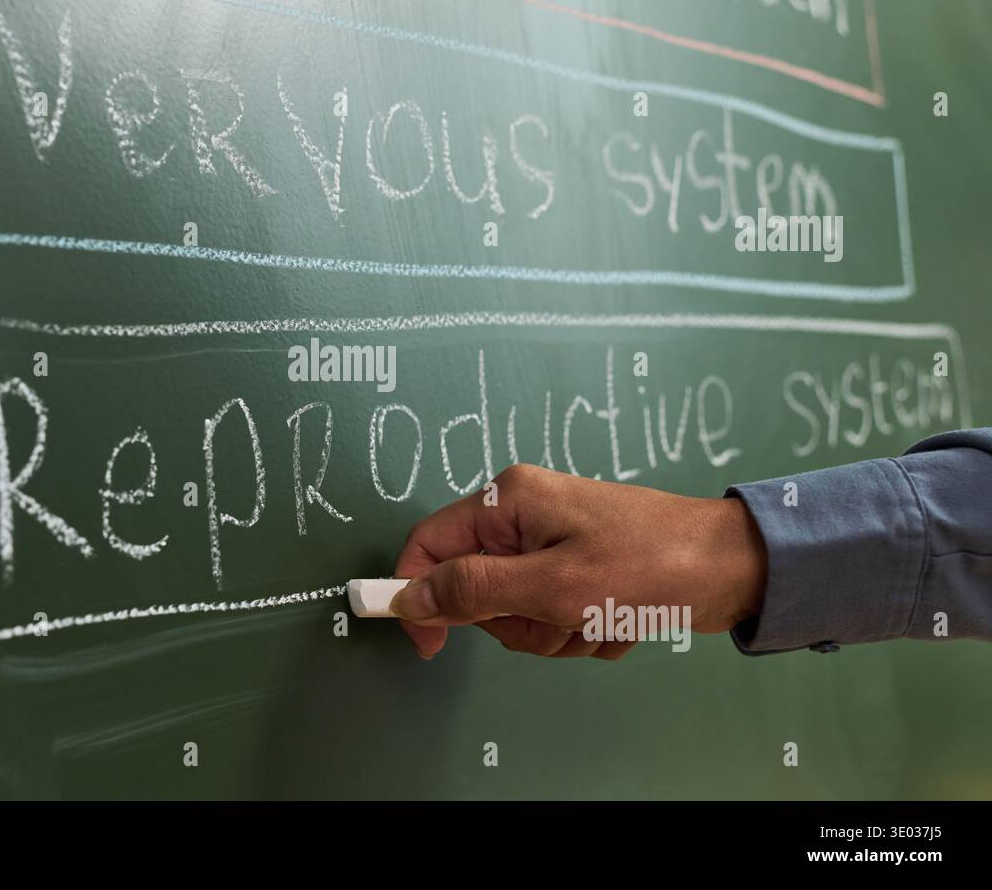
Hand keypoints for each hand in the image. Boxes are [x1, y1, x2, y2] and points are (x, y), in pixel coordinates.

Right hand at [391, 464, 767, 660]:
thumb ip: (474, 591)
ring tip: (600, 618)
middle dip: (516, 622)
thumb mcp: (553, 587)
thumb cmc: (652, 564)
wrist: (735, 566)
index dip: (418, 594)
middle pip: (474, 588)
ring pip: (515, 612)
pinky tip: (618, 620)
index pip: (429, 544)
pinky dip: (581, 630)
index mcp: (509, 501)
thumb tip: (411, 597)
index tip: (428, 645)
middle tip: (560, 618)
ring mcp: (552, 541)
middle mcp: (524, 514)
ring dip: (554, 631)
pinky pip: (552, 616)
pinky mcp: (579, 566)